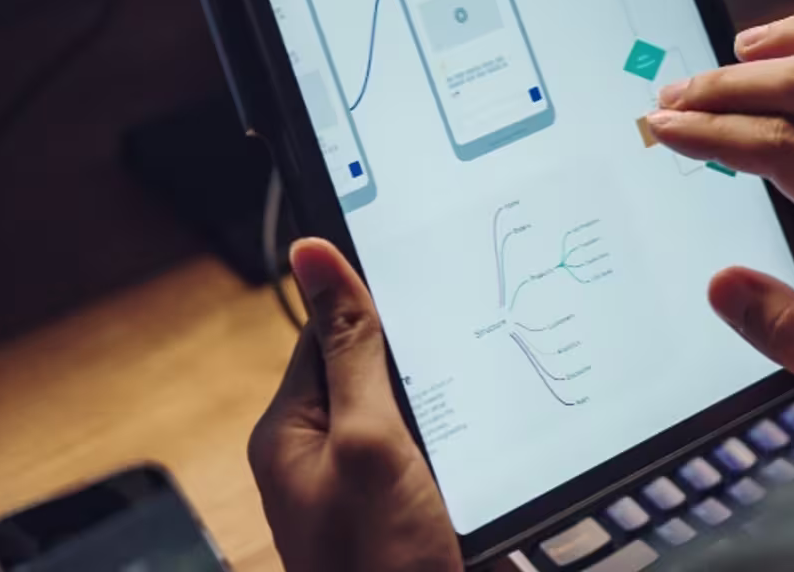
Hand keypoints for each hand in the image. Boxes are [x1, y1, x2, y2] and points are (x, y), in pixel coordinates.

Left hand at [249, 239, 462, 571]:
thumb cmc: (382, 568)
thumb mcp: (369, 442)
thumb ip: (352, 347)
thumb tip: (312, 252)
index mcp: (289, 433)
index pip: (325, 332)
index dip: (374, 304)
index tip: (428, 273)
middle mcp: (323, 458)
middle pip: (375, 368)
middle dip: (424, 354)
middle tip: (475, 332)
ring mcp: (370, 491)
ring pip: (417, 409)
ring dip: (454, 398)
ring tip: (494, 383)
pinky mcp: (414, 513)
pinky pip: (442, 453)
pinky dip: (472, 440)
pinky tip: (504, 435)